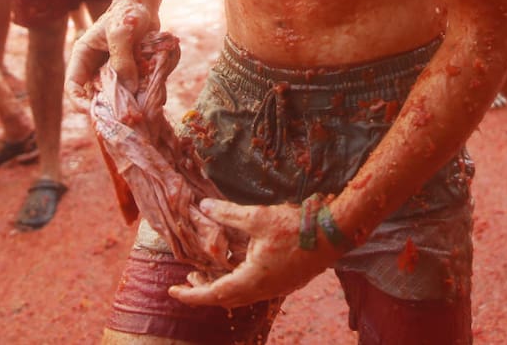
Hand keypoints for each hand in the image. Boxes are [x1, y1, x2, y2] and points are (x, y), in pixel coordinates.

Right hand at [66, 0, 156, 107]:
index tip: (93, 112)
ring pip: (116, 96)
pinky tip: (155, 100)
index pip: (73, 86)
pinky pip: (135, 89)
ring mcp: (113, 72)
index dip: (79, 102)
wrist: (145, 6)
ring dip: (128, 105)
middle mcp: (96, 68)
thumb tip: (130, 87)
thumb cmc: (128, 13)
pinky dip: (143, 96)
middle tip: (124, 118)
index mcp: (83, 57)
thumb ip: (123, 58)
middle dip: (108, 109)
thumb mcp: (122, 32)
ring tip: (141, 113)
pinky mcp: (131, 73)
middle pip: (95, 96)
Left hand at [169, 200, 331, 308]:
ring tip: (211, 274)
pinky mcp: (287, 282)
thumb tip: (203, 207)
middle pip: (224, 298)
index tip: (172, 292)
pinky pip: (256, 291)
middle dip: (204, 290)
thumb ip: (229, 214)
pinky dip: (240, 284)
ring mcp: (276, 288)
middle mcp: (261, 290)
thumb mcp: (259, 217)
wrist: (334, 234)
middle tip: (189, 279)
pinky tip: (243, 268)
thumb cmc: (296, 227)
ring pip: (241, 296)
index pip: (211, 294)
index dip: (189, 295)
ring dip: (222, 287)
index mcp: (250, 279)